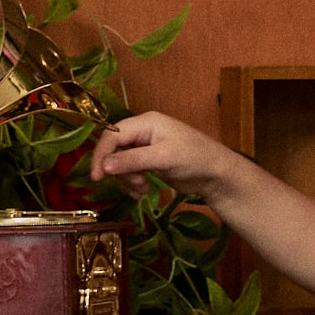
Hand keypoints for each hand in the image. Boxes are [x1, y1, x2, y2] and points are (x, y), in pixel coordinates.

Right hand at [89, 112, 238, 200]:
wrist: (217, 175)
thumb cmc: (195, 159)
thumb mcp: (164, 158)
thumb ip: (134, 161)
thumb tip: (104, 166)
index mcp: (146, 123)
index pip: (112, 135)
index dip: (102, 154)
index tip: (97, 176)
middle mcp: (143, 132)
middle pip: (114, 150)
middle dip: (119, 170)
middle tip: (132, 186)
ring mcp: (146, 147)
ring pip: (120, 163)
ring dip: (127, 179)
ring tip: (142, 190)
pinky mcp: (149, 162)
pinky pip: (130, 172)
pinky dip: (133, 184)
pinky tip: (143, 192)